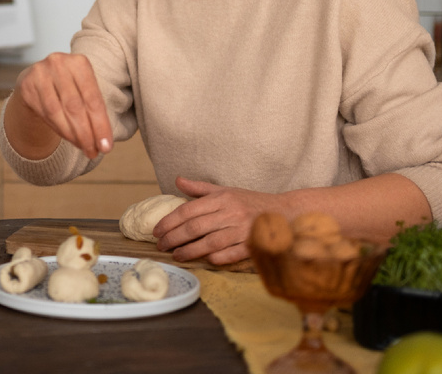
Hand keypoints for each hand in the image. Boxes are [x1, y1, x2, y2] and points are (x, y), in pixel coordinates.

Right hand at [11, 52, 111, 159]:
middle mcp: (59, 63)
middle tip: (93, 152)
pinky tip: (68, 138)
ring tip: (83, 147)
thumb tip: (103, 143)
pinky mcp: (26, 86)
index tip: (106, 146)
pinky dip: (59, 129)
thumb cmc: (68, 88)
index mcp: (80, 62)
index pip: (93, 99)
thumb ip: (94, 113)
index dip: (101, 125)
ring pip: (58, 112)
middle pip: (75, 107)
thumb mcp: (84, 92)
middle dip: (86, 133)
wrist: (37, 79)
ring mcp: (40, 73)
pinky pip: (45, 113)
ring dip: (72, 135)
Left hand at [153, 176, 287, 265]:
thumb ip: (200, 188)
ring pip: (209, 243)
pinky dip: (215, 257)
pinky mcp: (251, 245)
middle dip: (173, 237)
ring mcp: (241, 230)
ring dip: (189, 250)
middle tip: (161, 245)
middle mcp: (230, 213)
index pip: (188, 210)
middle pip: (194, 227)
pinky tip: (204, 260)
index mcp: (222, 198)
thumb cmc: (251, 202)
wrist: (285, 212)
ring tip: (176, 255)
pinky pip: (229, 254)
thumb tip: (177, 181)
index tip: (156, 230)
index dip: (169, 221)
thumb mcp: (226, 191)